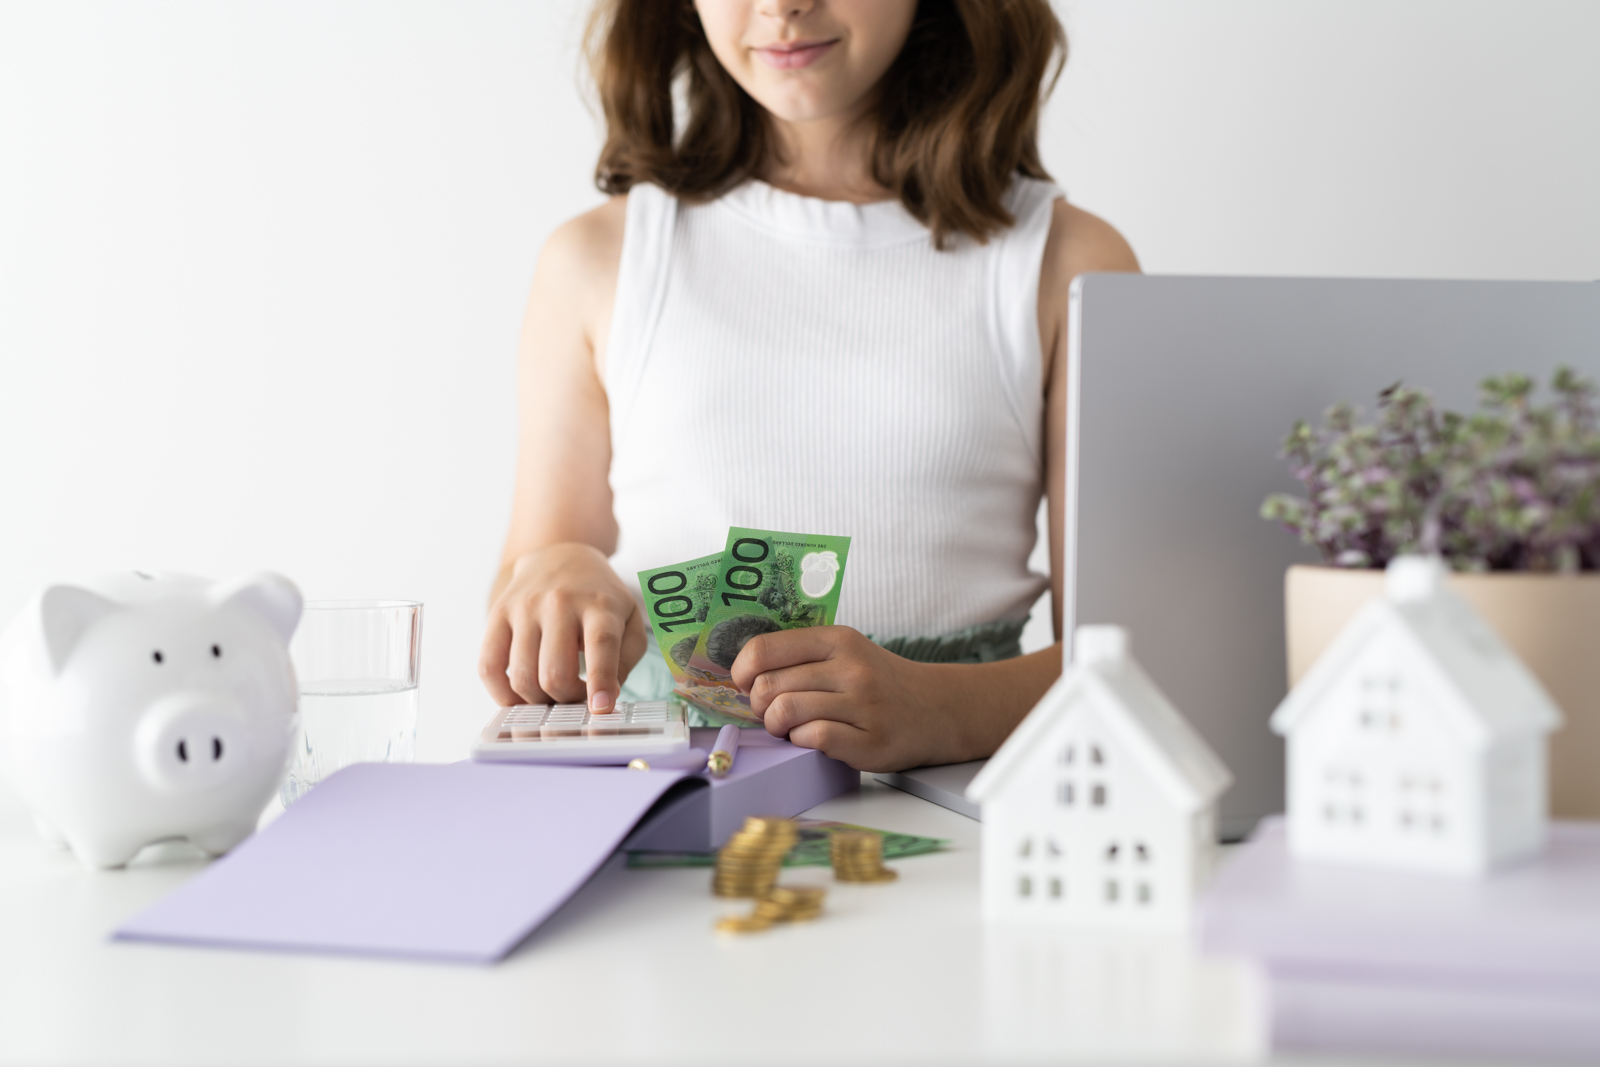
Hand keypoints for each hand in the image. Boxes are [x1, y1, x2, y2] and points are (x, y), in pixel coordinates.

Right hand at [479, 543, 647, 709]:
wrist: (561, 555)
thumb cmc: (599, 598)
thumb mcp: (629, 618)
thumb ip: (626, 658)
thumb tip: (607, 694)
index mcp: (599, 604)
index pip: (600, 645)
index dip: (600, 681)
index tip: (601, 708)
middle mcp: (560, 603)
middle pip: (555, 673)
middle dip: (568, 700)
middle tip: (578, 697)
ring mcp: (524, 607)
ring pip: (522, 677)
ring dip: (539, 700)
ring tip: (554, 693)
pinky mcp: (498, 614)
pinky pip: (488, 667)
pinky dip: (502, 694)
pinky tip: (519, 697)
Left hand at [732, 626, 977, 772]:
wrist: (937, 709)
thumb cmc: (879, 684)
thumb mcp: (845, 653)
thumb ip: (800, 656)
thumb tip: (741, 672)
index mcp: (837, 640)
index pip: (764, 649)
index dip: (742, 671)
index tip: (746, 684)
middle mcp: (851, 668)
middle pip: (769, 686)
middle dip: (759, 705)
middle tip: (773, 712)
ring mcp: (863, 705)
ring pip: (786, 711)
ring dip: (777, 726)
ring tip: (790, 728)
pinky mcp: (871, 741)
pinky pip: (814, 738)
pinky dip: (803, 742)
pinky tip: (814, 739)